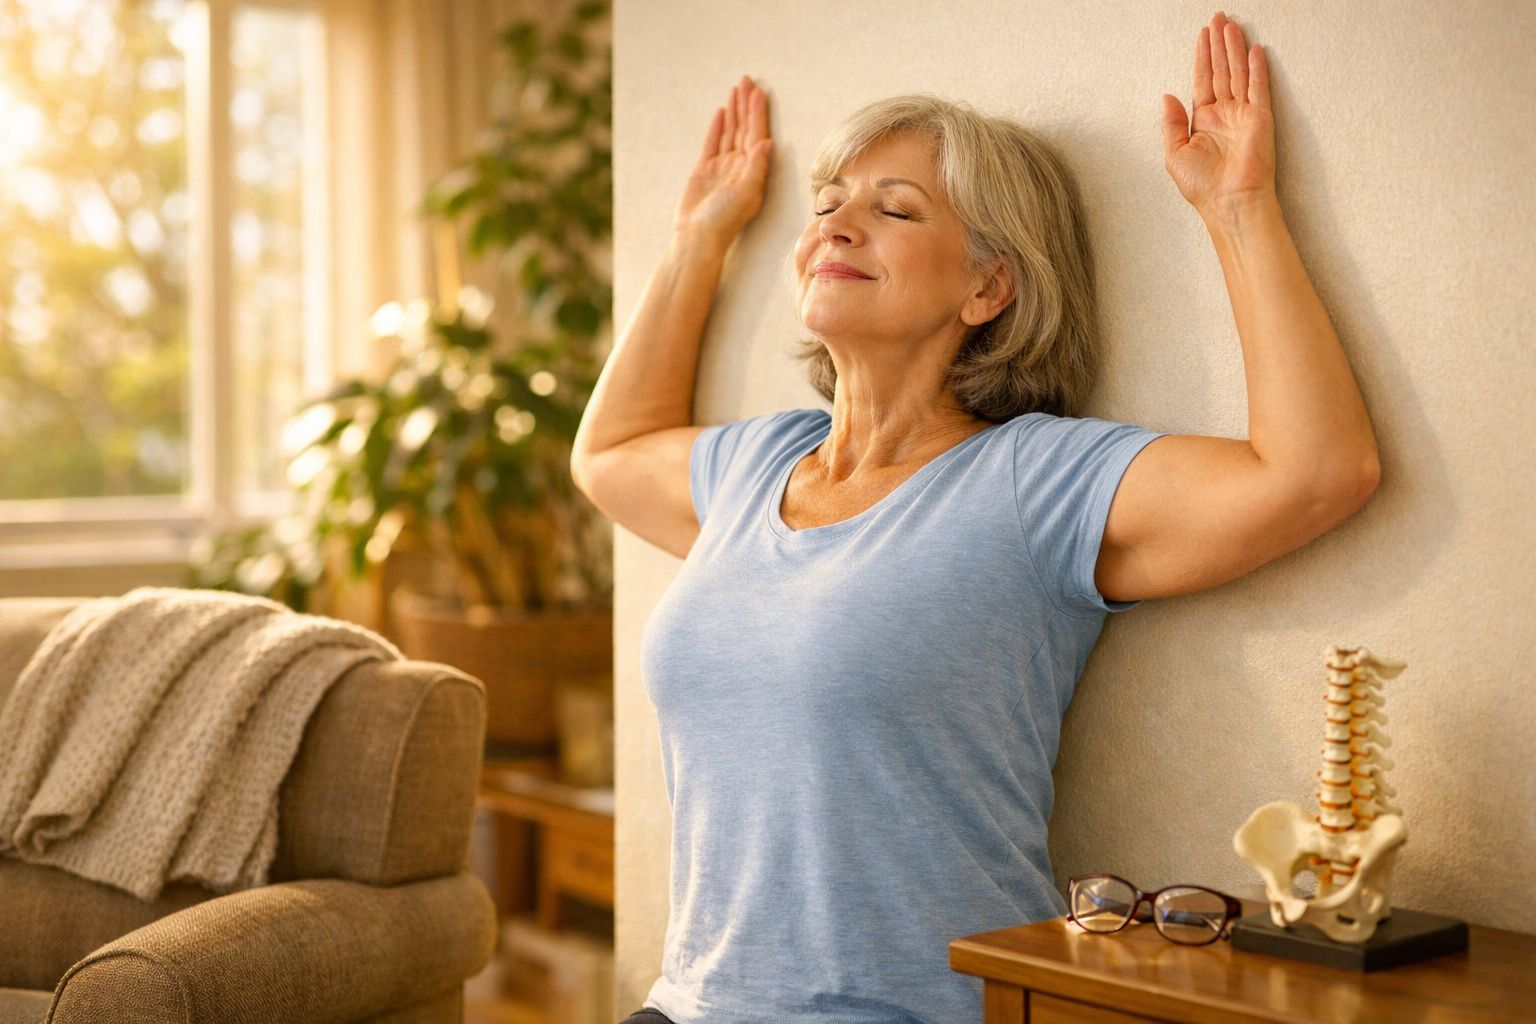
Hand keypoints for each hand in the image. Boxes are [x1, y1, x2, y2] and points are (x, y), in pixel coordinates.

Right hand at [674, 75, 773, 244]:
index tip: (758, 91)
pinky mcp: (705, 170)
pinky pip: (713, 143)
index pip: (756, 134)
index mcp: (752, 169)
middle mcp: (739, 166)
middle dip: (746, 104)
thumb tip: (768, 142)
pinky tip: (721, 114)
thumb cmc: (724, 221)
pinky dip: (718, 127)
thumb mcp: (745, 194)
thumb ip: (756, 168)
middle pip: (745, 128)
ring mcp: (722, 167)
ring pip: (730, 132)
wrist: (698, 237)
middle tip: (748, 79)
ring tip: (737, 89)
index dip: (757, 112)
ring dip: (734, 111)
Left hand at [1160, 12, 1276, 222]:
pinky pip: (1259, 87)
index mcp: (1203, 122)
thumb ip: (1171, 123)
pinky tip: (1255, 50)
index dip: (1203, 57)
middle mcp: (1224, 115)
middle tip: (1218, 18)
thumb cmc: (1202, 186)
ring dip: (1234, 49)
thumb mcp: (1174, 154)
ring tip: (1231, 25)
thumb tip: (1168, 95)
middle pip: (1221, 71)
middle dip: (1219, 45)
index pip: (1203, 81)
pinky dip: (1257, 69)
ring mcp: (1243, 115)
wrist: (1228, 202)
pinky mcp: (1260, 118)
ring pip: (1238, 73)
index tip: (1203, 35)